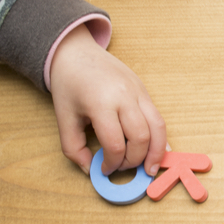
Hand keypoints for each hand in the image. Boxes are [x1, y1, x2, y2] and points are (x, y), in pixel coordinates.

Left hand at [49, 24, 166, 175]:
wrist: (76, 52)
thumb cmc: (69, 84)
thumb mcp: (64, 118)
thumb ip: (74, 148)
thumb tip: (90, 170)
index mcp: (100, 103)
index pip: (115, 143)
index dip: (112, 163)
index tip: (105, 169)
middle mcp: (124, 96)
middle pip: (140, 138)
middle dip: (134, 160)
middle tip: (124, 168)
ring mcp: (138, 92)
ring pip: (158, 127)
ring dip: (157, 152)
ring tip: (151, 169)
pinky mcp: (144, 91)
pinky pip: (158, 118)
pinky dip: (160, 138)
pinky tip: (157, 151)